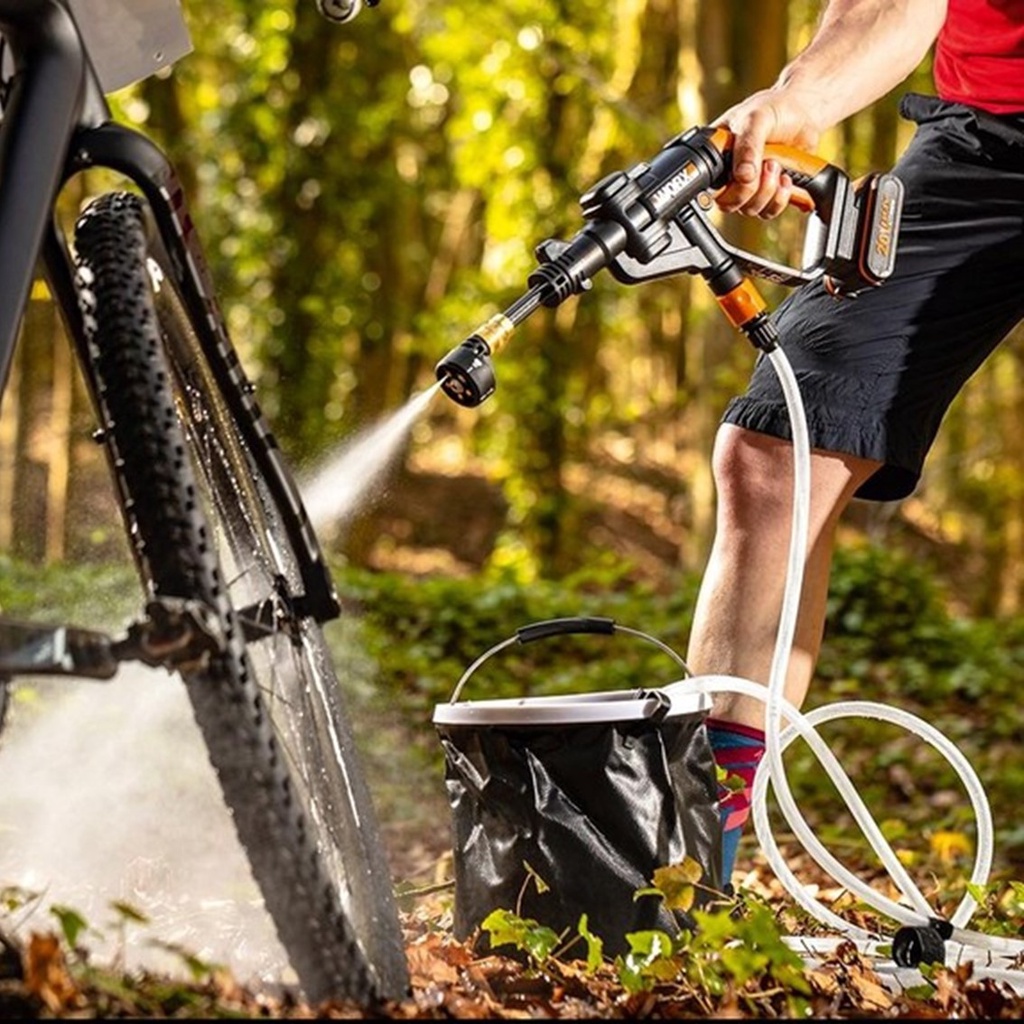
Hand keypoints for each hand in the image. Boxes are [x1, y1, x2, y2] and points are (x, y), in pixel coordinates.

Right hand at [712, 89, 821, 217]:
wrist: (804, 112)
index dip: (725, 188)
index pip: (711, 186)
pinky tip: (787, 180)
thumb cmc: (776, 108)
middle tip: (769, 165)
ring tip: (779, 167)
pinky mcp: (769, 192)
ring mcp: (749, 185)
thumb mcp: (757, 120)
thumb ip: (748, 147)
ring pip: (750, 209)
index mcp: (718, 155)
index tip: (743, 176)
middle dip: (752, 189)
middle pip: (730, 203)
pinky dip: (780, 199)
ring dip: (768, 192)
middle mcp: (730, 174)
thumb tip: (743, 177)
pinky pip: (768, 211)